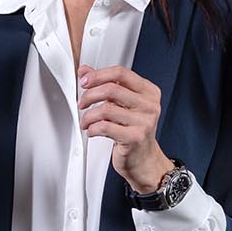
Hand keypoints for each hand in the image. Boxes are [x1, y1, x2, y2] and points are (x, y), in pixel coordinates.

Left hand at [78, 65, 174, 193]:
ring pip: (105, 109)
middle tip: (82, 103)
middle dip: (89, 95)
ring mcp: (144, 122)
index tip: (84, 81)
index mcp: (148, 92)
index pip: (121, 73)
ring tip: (86, 122)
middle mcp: (149, 105)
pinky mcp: (135, 138)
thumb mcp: (122, 105)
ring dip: (88, 116)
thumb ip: (105, 85)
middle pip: (111, 89)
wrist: (144, 160)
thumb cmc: (133, 131)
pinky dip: (92, 128)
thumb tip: (84, 70)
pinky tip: (92, 131)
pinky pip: (104, 127)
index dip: (98, 75)